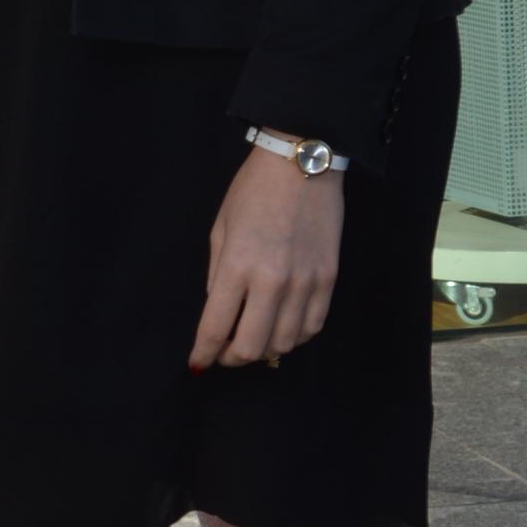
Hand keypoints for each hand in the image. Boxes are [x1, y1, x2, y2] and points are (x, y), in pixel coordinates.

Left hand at [190, 144, 345, 369]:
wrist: (302, 163)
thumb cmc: (253, 190)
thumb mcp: (221, 229)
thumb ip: (218, 275)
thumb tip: (218, 312)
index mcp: (237, 266)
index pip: (215, 328)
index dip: (203, 354)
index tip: (197, 364)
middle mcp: (272, 281)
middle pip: (251, 347)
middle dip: (231, 358)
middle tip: (224, 353)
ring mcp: (305, 283)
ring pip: (284, 344)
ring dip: (264, 350)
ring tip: (252, 338)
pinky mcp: (328, 280)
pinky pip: (312, 327)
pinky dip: (294, 337)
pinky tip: (282, 327)